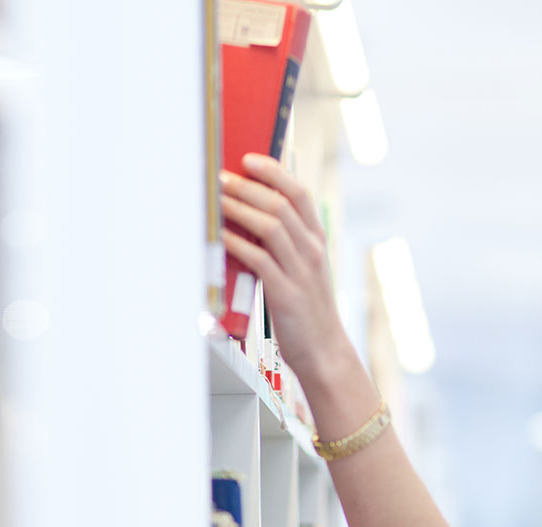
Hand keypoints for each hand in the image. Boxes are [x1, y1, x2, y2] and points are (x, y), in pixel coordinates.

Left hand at [219, 154, 354, 383]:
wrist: (325, 351)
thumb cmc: (307, 311)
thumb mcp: (303, 271)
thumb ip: (284, 245)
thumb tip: (249, 220)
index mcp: (317, 241)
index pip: (299, 194)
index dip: (274, 172)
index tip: (250, 159)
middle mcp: (312, 251)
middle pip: (280, 204)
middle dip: (248, 186)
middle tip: (222, 177)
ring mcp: (301, 272)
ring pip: (270, 226)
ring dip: (239, 209)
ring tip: (216, 199)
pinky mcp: (286, 294)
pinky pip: (259, 260)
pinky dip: (237, 244)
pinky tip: (220, 236)